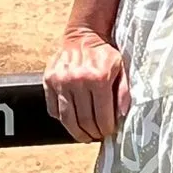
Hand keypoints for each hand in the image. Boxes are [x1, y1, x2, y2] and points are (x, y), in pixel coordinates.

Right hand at [43, 27, 128, 141]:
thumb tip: (123, 115)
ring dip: (77, 133)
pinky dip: (62, 119)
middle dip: (92, 133)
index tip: (109, 132)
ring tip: (85, 135)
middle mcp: (78, 80)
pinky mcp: (49, 80)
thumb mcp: (121, 68)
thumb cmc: (104, 54)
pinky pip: (53, 109)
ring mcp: (61, 81)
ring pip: (67, 119)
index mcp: (98, 78)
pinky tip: (72, 120)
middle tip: (97, 135)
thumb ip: (124, 91)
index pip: (102, 117)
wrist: (82, 36)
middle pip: (84, 121)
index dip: (106, 129)